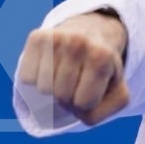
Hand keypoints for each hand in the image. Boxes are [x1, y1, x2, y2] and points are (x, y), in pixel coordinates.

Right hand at [17, 10, 130, 126]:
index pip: (83, 103)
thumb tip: (76, 109)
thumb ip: (104, 112)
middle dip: (68, 96)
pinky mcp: (37, 37)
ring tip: (64, 72)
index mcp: (102, 57)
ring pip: (43, 89)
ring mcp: (56, 38)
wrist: (92, 32)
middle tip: (76, 80)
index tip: (91, 88)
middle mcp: (78, 43)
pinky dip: (36, 79)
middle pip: (61, 96)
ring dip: (52, 88)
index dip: (86, 102)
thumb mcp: (117, 92)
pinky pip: (27, 77)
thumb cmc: (102, 70)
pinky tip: (49, 66)